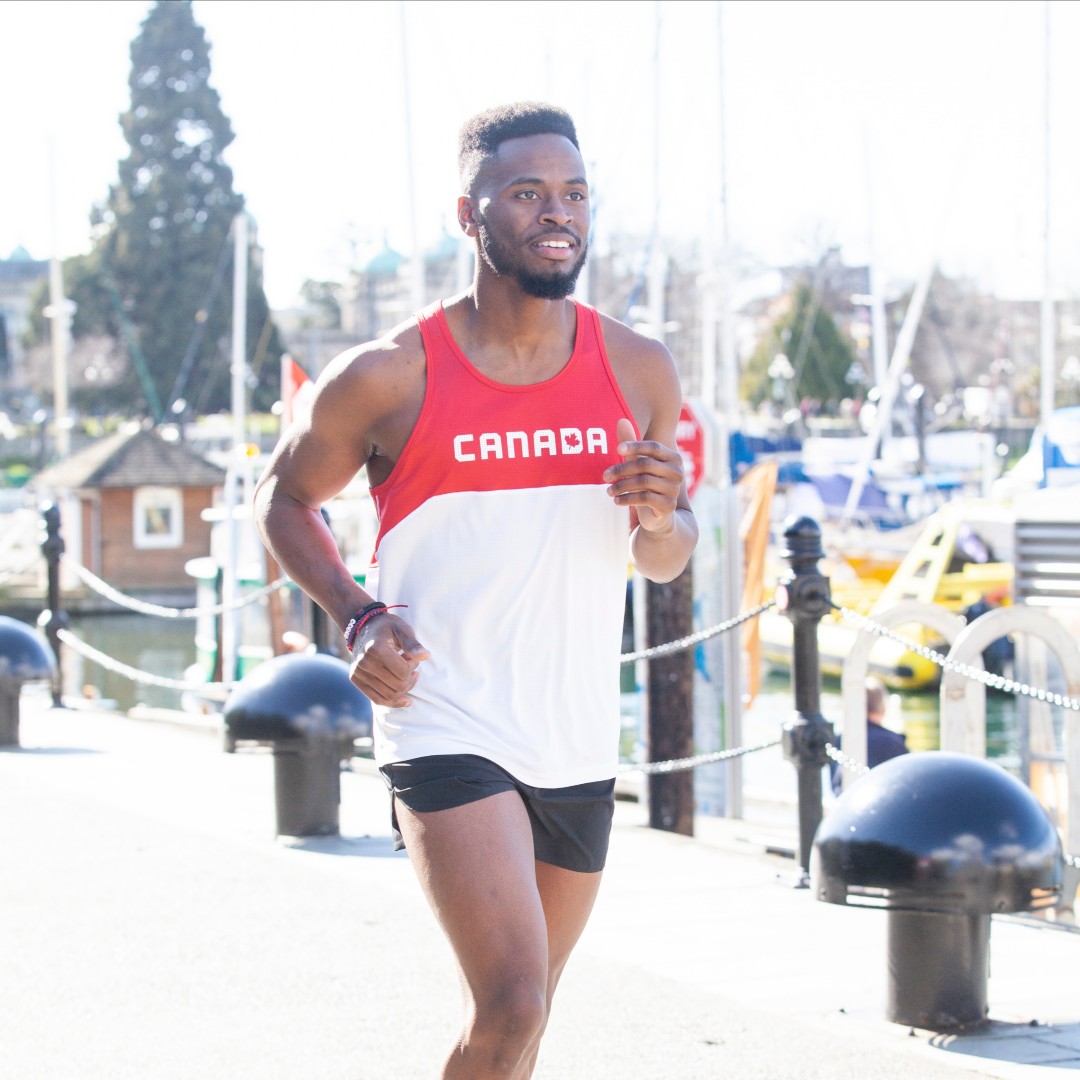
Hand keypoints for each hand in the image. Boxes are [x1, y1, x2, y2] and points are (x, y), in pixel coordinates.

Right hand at [349, 612, 429, 707]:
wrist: (364, 627)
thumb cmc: (387, 628)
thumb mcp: (402, 630)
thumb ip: (413, 644)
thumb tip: (426, 656)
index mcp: (376, 648)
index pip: (403, 671)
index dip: (413, 666)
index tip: (412, 657)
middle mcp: (364, 662)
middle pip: (397, 686)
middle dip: (410, 678)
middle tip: (411, 667)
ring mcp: (358, 672)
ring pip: (389, 696)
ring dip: (404, 689)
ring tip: (406, 676)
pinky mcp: (355, 679)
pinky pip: (377, 699)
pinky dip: (394, 702)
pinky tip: (406, 699)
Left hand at [603, 417, 683, 533]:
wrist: (660, 517)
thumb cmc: (648, 486)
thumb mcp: (639, 466)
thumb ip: (632, 446)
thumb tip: (621, 420)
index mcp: (673, 458)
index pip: (654, 447)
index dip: (635, 446)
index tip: (618, 449)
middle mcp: (677, 472)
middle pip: (645, 464)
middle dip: (621, 469)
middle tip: (605, 476)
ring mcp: (674, 489)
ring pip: (643, 482)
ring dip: (621, 486)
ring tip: (609, 490)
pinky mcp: (668, 505)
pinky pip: (645, 498)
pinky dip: (627, 499)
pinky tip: (616, 500)